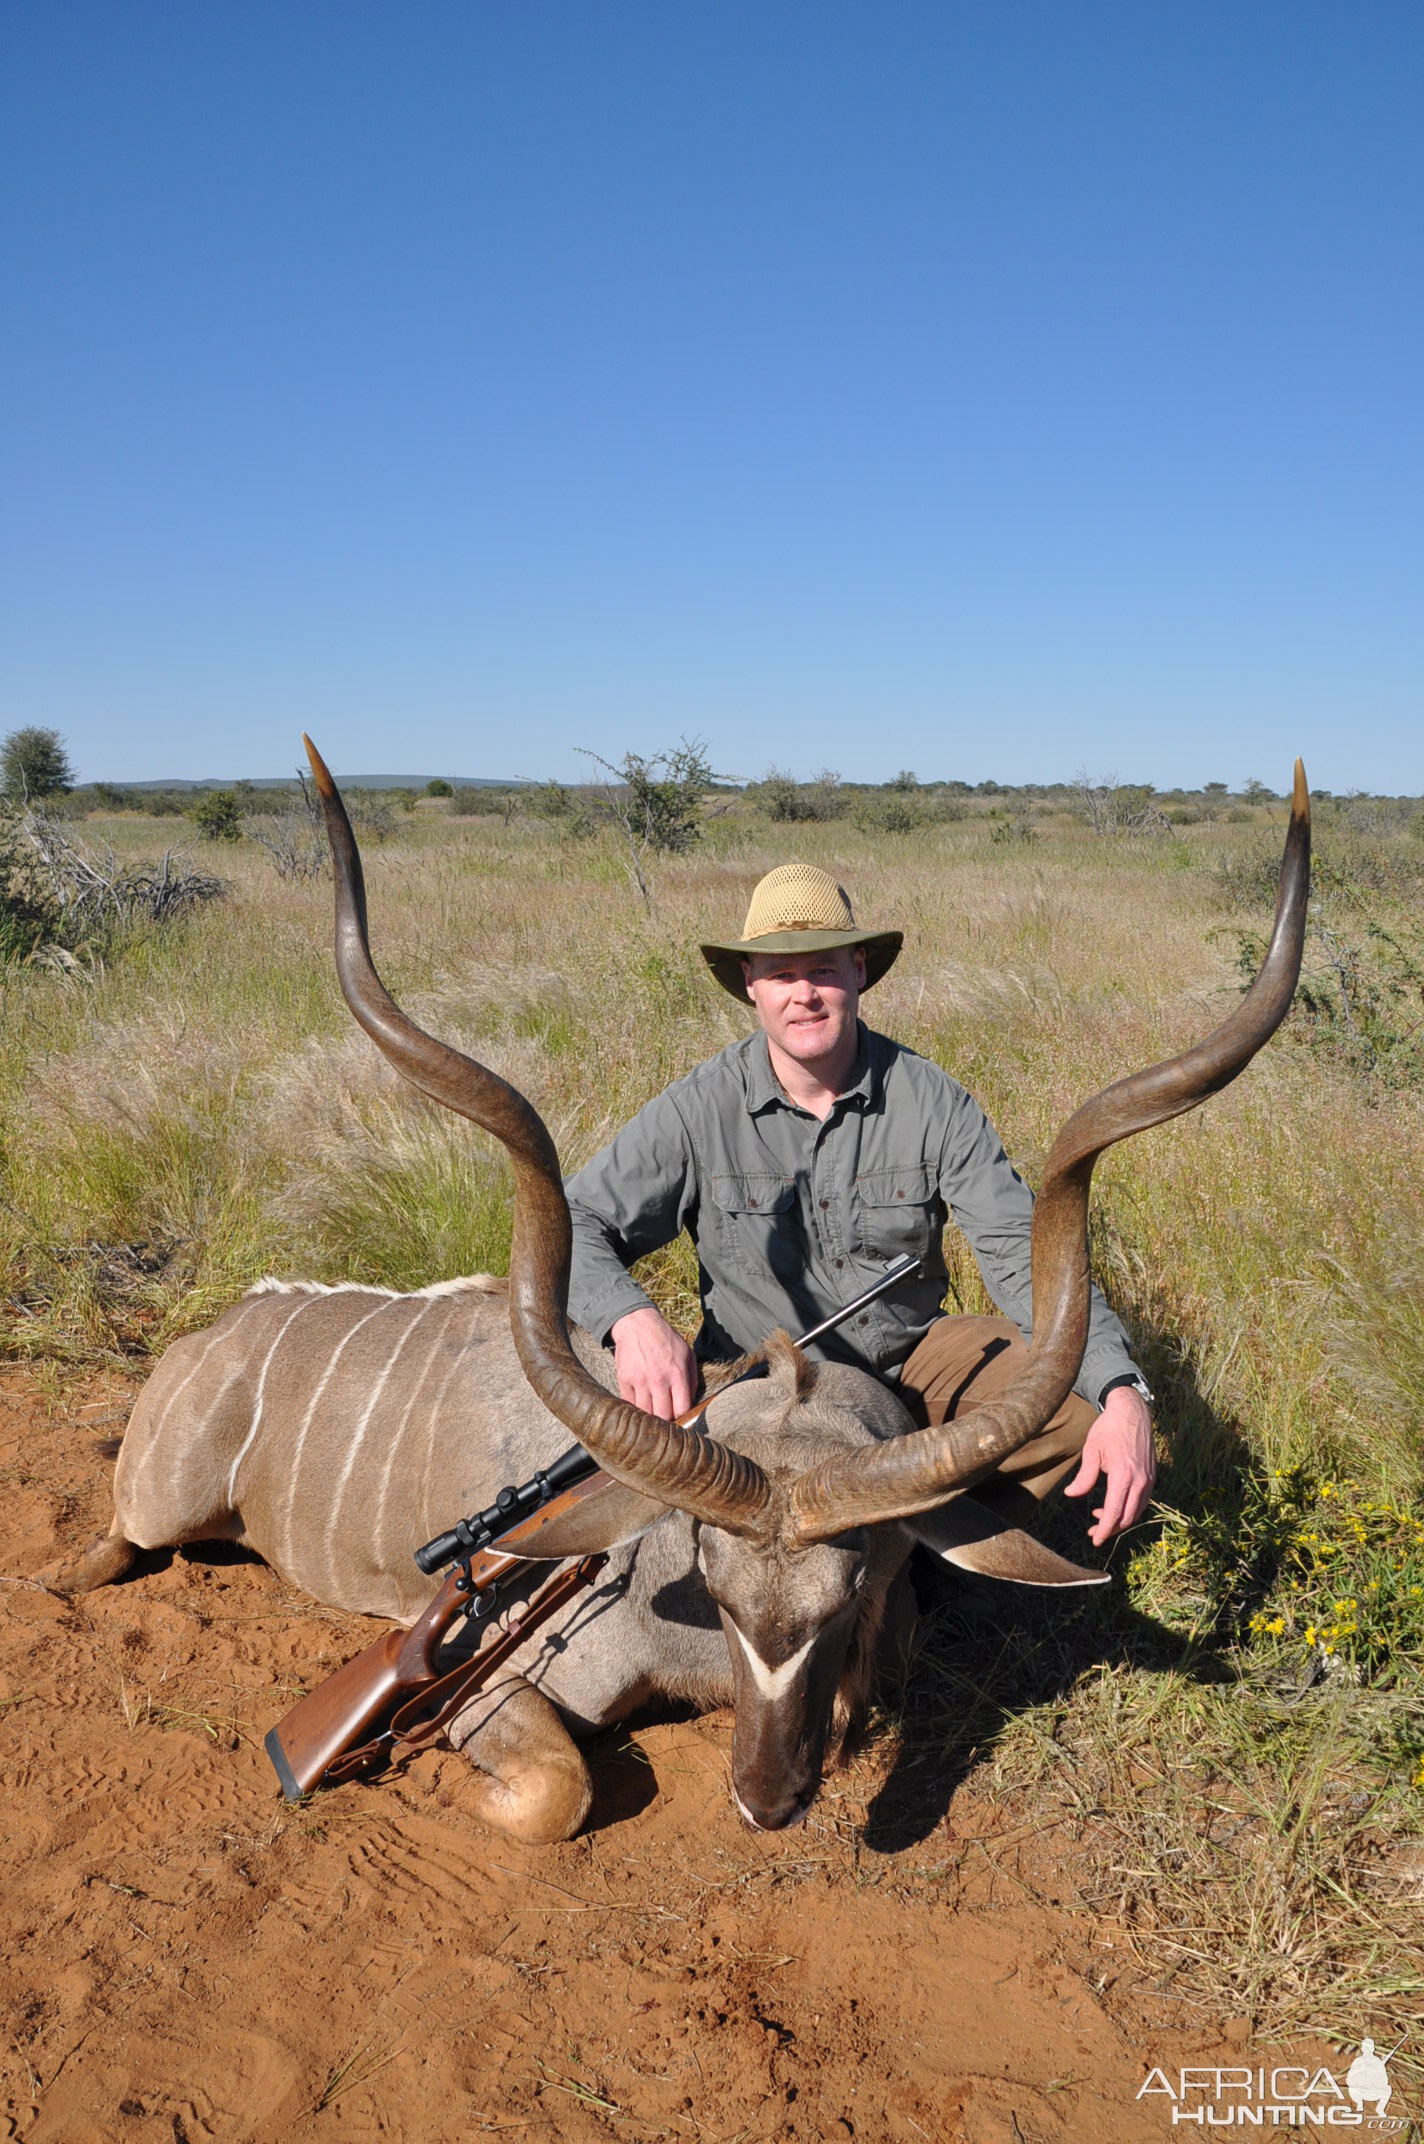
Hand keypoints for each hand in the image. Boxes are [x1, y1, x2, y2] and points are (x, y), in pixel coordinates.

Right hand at [610, 1306, 696, 1421]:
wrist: (637, 1324)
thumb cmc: (665, 1340)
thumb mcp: (687, 1353)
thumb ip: (692, 1379)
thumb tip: (691, 1403)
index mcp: (677, 1374)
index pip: (682, 1409)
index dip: (682, 1417)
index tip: (680, 1417)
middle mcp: (659, 1380)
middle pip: (663, 1416)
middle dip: (666, 1421)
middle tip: (666, 1419)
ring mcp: (640, 1381)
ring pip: (645, 1414)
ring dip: (650, 1417)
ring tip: (653, 1415)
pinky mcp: (624, 1380)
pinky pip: (629, 1404)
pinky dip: (635, 1409)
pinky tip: (640, 1406)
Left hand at [1063, 1388, 1155, 1546]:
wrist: (1132, 1412)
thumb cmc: (1109, 1429)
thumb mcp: (1092, 1450)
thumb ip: (1084, 1476)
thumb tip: (1071, 1495)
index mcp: (1124, 1474)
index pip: (1115, 1511)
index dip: (1105, 1529)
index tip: (1095, 1540)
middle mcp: (1141, 1480)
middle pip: (1128, 1517)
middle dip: (1110, 1529)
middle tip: (1093, 1532)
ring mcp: (1149, 1479)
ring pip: (1137, 1511)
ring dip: (1119, 1520)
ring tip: (1098, 1519)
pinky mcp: (1152, 1476)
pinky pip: (1142, 1501)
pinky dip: (1128, 1509)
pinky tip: (1113, 1506)